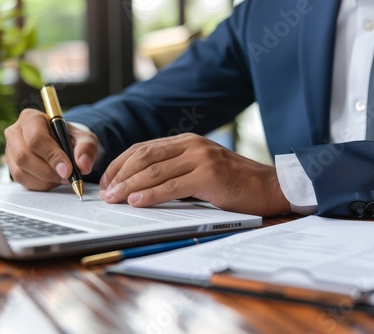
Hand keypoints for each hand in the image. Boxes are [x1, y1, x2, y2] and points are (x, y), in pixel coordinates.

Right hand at [4, 109, 98, 190]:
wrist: (63, 144)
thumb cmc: (70, 138)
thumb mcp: (84, 138)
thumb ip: (86, 148)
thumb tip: (83, 165)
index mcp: (31, 118)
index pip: (36, 138)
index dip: (52, 156)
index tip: (68, 169)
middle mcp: (15, 132)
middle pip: (24, 156)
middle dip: (48, 171)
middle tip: (67, 177)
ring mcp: (10, 150)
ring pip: (21, 171)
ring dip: (45, 180)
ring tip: (62, 178)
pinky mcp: (12, 166)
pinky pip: (22, 181)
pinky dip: (40, 185)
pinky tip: (53, 180)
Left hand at [100, 133, 290, 216]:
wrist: (269, 186)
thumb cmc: (234, 182)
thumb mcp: (201, 169)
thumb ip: (176, 170)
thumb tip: (142, 186)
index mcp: (187, 141)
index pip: (144, 148)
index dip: (121, 163)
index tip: (107, 179)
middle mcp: (192, 145)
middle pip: (145, 156)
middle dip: (120, 174)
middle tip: (105, 191)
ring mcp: (201, 158)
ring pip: (155, 171)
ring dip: (129, 186)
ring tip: (113, 198)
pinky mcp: (209, 175)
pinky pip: (172, 186)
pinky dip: (151, 195)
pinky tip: (136, 202)